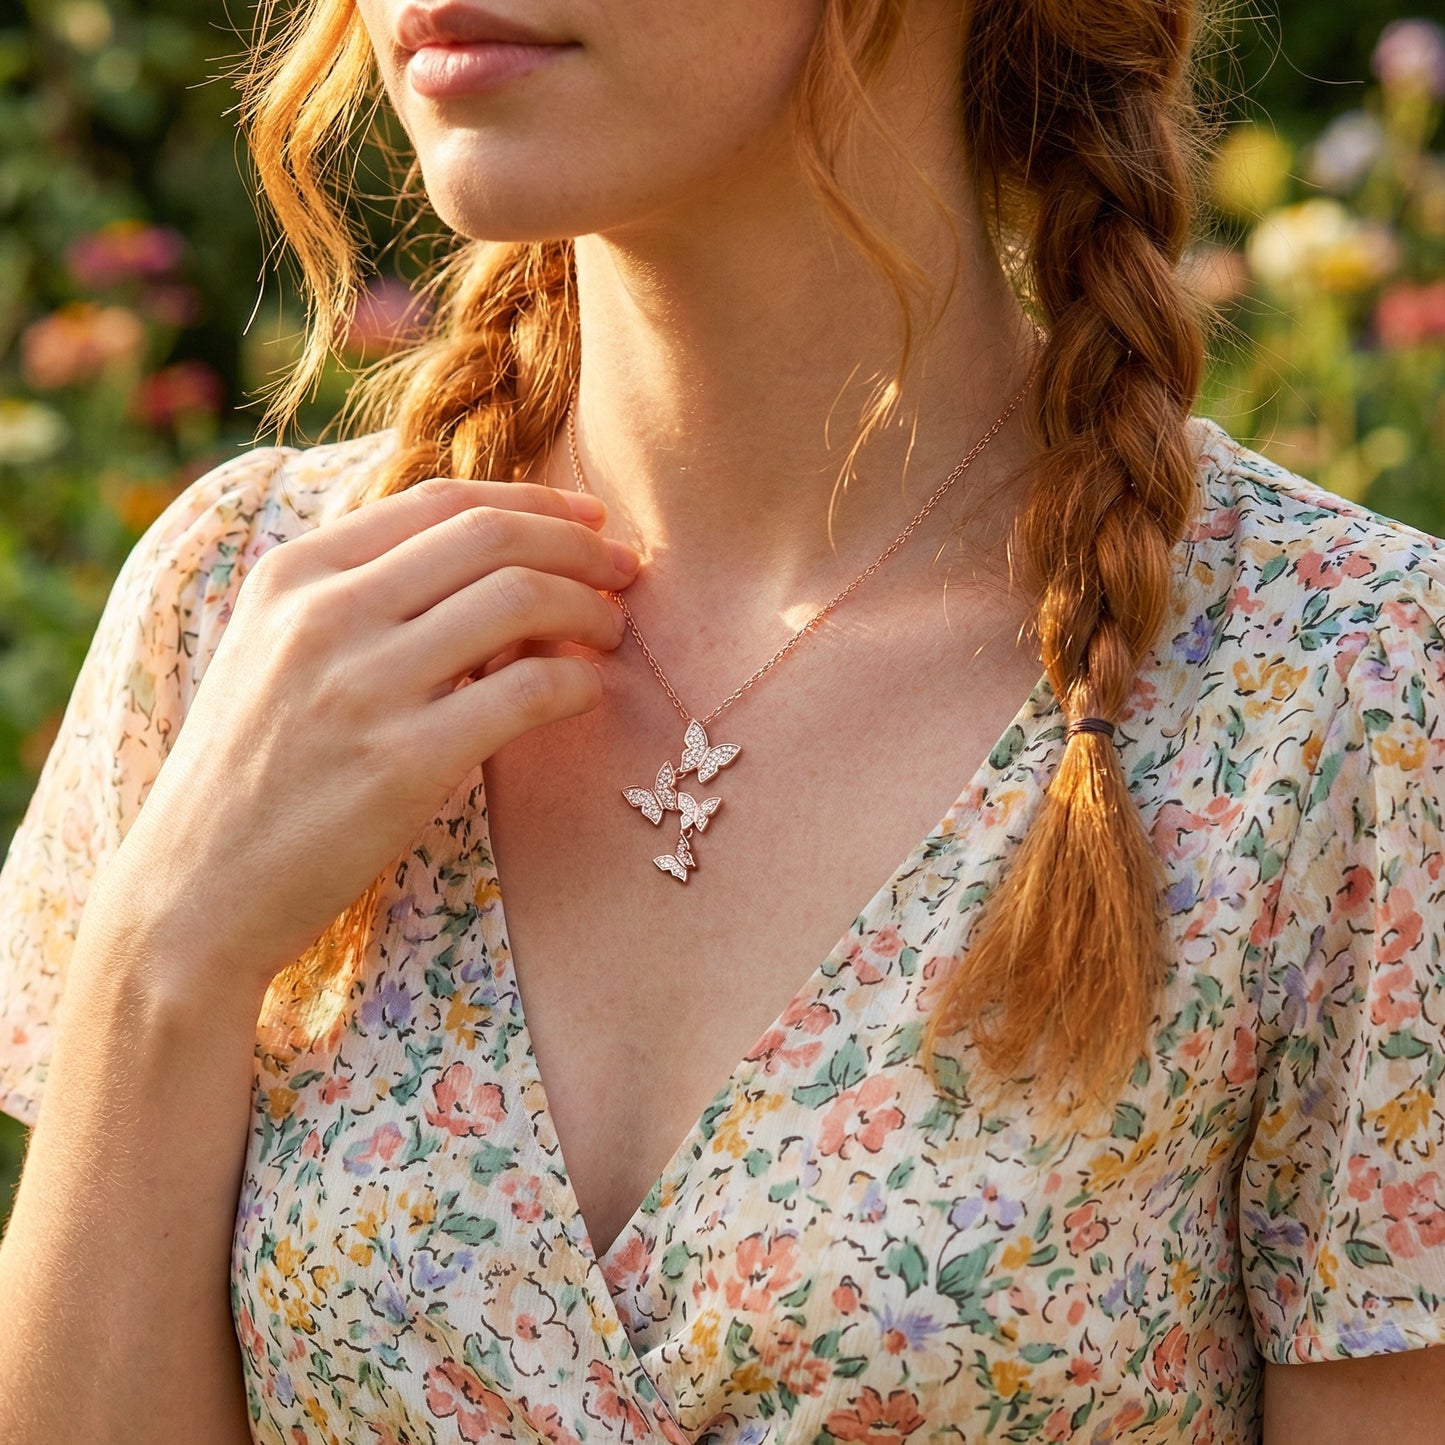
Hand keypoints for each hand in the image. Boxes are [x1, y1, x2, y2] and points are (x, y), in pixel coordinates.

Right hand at [90, 477, 637, 998]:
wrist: (196, 891)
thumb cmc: (251, 773)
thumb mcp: (276, 653)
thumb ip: (364, 599)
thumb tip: (496, 568)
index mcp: (295, 574)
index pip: (443, 501)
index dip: (535, 502)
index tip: (589, 521)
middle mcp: (326, 614)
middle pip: (493, 537)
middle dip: (581, 545)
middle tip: (625, 572)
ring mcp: (365, 686)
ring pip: (521, 599)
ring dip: (591, 609)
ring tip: (610, 634)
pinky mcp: (405, 763)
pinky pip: (528, 690)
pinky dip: (577, 681)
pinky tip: (585, 692)